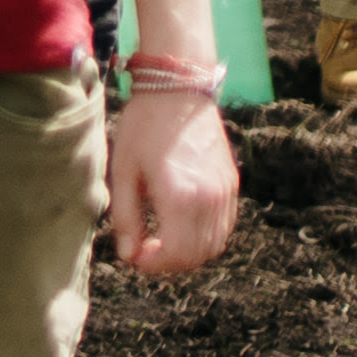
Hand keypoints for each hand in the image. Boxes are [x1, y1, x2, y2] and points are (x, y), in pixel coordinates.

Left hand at [108, 84, 239, 276]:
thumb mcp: (124, 171)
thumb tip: (128, 255)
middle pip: (197, 255)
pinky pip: (225, 226)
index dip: (154, 265)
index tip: (134, 258)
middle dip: (170, 263)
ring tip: (160, 240)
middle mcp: (210, 198)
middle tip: (144, 252)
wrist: (178, 91)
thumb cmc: (143, 127)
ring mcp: (226, 192)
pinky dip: (205, 237)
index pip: (176, 254)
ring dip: (189, 252)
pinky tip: (180, 225)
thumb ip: (127, 217)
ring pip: (215, 245)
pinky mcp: (232, 184)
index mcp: (180, 196)